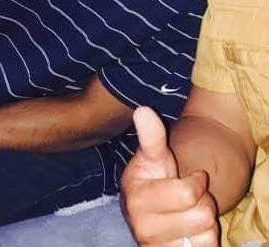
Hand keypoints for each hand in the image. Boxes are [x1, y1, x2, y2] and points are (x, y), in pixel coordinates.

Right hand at [120, 107, 218, 246]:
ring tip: (189, 214)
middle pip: (202, 215)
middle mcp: (142, 227)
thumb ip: (151, 136)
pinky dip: (204, 242)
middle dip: (203, 201)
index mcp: (137, 197)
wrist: (150, 211)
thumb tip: (143, 110)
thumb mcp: (153, 156)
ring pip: (206, 236)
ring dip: (205, 223)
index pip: (188, 192)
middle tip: (190, 198)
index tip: (190, 177)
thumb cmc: (155, 178)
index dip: (196, 182)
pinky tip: (190, 233)